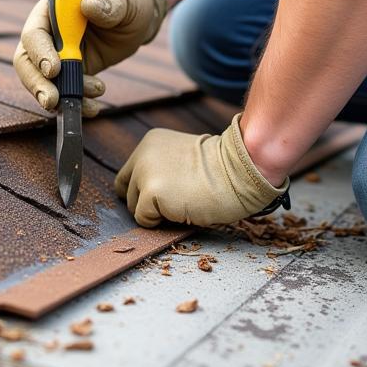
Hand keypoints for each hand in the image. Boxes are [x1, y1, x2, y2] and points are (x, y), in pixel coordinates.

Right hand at [13, 0, 167, 114]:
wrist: (137, 21)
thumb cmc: (127, 1)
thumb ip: (109, 3)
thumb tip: (88, 6)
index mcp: (53, 10)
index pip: (34, 33)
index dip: (39, 52)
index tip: (53, 69)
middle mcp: (49, 34)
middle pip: (28, 61)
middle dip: (37, 83)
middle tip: (52, 100)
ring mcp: (57, 56)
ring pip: (42, 81)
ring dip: (59, 97)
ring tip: (90, 102)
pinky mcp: (69, 74)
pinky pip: (64, 92)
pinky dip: (77, 103)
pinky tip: (93, 107)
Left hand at [115, 114, 288, 226]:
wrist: (239, 171)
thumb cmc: (221, 170)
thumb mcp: (183, 159)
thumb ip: (161, 169)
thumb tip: (146, 198)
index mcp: (150, 143)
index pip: (128, 175)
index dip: (142, 191)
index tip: (162, 198)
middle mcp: (142, 155)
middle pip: (127, 192)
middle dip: (147, 203)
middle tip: (176, 202)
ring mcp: (145, 173)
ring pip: (134, 207)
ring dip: (156, 213)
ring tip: (183, 202)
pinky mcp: (151, 192)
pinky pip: (144, 219)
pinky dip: (160, 223)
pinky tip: (182, 209)